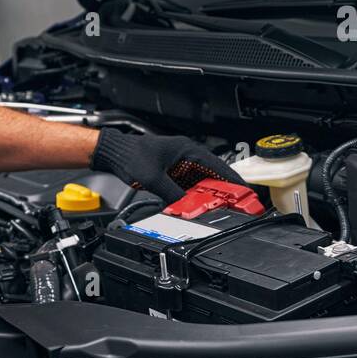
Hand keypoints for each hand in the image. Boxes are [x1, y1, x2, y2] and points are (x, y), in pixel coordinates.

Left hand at [91, 129, 244, 203]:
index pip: (217, 166)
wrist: (114, 152)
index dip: (232, 180)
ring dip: (207, 194)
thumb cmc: (130, 155)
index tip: (243, 190)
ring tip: (218, 207)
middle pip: (211, 175)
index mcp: (187, 150)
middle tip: (234, 204)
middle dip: (222, 190)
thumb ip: (171, 193)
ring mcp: (179, 164)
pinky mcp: (172, 172)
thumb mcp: (153, 178)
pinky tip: (196, 205)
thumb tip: (185, 206)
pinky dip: (193, 195)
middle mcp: (186, 155)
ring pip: (200, 181)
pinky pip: (188, 185)